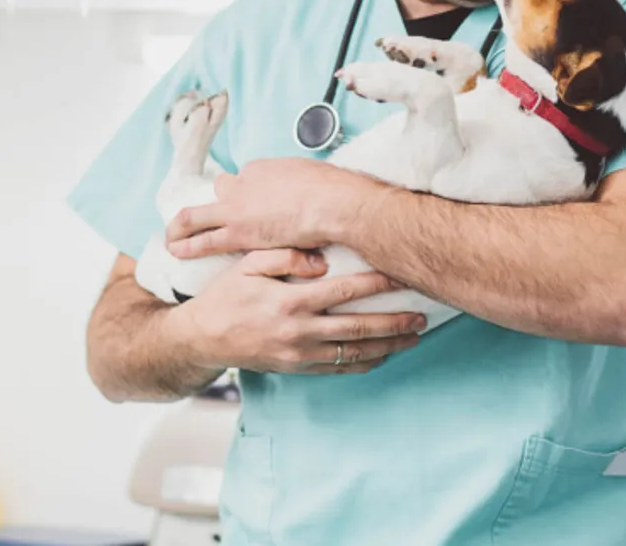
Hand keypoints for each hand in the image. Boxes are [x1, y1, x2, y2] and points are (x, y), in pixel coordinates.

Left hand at [166, 158, 379, 259]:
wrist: (335, 204)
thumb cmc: (334, 191)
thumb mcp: (315, 177)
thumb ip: (303, 185)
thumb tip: (310, 192)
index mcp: (265, 169)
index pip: (248, 180)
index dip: (251, 193)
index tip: (256, 204)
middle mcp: (245, 183)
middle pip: (222, 188)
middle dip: (218, 201)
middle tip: (211, 215)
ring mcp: (237, 207)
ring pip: (197, 214)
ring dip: (182, 226)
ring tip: (173, 236)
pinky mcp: (238, 232)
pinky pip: (203, 240)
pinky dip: (186, 245)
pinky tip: (176, 251)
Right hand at [174, 248, 425, 374]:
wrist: (202, 338)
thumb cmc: (226, 295)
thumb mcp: (246, 264)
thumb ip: (283, 256)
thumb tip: (321, 259)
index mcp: (289, 300)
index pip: (344, 290)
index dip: (377, 282)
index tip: (401, 274)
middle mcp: (299, 330)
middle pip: (359, 325)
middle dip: (395, 320)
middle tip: (423, 314)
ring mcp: (300, 353)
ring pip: (354, 351)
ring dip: (388, 344)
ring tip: (414, 336)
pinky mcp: (297, 368)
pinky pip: (339, 368)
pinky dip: (365, 362)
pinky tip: (385, 355)